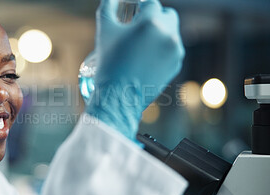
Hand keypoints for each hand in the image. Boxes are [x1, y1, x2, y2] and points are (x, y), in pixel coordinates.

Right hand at [86, 0, 183, 141]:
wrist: (119, 96)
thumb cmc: (109, 63)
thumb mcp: (104, 31)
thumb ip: (108, 7)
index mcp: (150, 23)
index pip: (150, 3)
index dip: (139, 7)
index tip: (132, 14)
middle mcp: (168, 34)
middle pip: (166, 14)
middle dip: (154, 17)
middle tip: (138, 28)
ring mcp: (175, 50)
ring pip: (171, 31)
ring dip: (159, 32)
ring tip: (141, 45)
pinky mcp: (177, 64)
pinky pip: (173, 48)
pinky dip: (162, 48)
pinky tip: (146, 58)